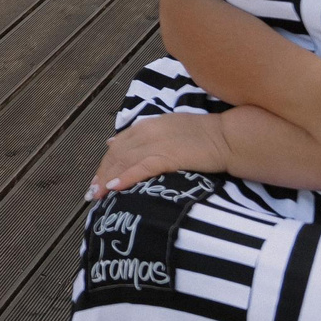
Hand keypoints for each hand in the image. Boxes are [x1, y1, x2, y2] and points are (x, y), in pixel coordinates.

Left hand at [88, 113, 228, 199]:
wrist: (228, 138)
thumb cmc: (203, 135)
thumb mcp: (168, 127)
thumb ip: (142, 135)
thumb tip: (113, 142)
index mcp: (147, 125)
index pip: (118, 145)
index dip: (105, 163)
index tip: (98, 180)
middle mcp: (148, 132)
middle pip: (117, 155)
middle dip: (102, 174)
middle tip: (92, 193)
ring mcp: (158, 143)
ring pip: (124, 162)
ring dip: (108, 179)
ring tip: (98, 195)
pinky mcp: (169, 156)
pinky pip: (141, 168)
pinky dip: (126, 177)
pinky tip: (114, 188)